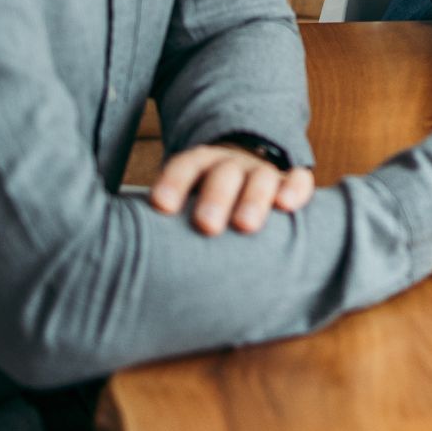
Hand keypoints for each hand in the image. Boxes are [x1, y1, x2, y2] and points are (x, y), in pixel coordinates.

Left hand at [149, 144, 314, 236]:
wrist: (243, 174)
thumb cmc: (204, 205)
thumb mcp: (184, 204)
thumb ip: (167, 224)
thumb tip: (134, 265)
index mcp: (201, 165)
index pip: (185, 166)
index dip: (173, 183)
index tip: (161, 207)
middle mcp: (231, 165)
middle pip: (223, 173)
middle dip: (214, 197)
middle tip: (206, 225)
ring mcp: (262, 172)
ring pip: (260, 177)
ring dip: (253, 198)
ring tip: (245, 225)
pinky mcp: (289, 181)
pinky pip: (297, 179)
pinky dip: (294, 189)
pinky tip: (287, 205)